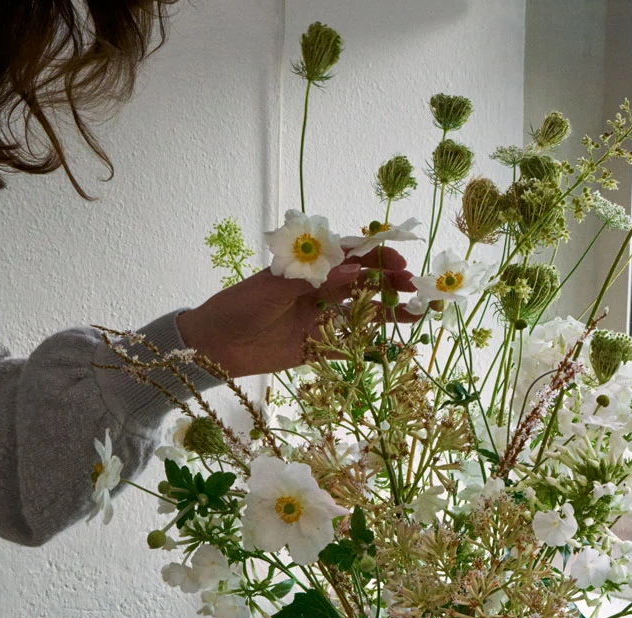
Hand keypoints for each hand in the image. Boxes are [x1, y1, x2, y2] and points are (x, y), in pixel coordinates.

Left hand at [177, 247, 415, 377]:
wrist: (214, 347)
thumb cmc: (238, 306)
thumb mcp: (274, 286)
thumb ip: (313, 279)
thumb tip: (353, 269)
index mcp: (308, 268)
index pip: (349, 256)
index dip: (376, 255)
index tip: (397, 260)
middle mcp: (319, 291)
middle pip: (362, 282)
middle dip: (389, 281)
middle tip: (412, 285)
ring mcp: (320, 319)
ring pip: (362, 311)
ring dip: (389, 310)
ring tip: (416, 311)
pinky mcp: (318, 347)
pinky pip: (350, 342)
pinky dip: (372, 340)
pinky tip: (395, 339)